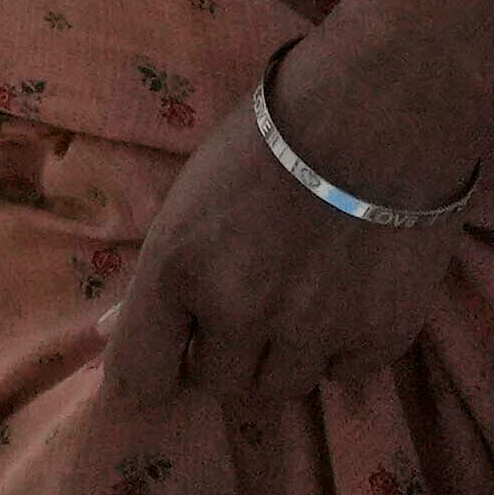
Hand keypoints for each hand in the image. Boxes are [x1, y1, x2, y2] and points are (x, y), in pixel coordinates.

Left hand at [100, 33, 493, 421]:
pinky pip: (347, 372)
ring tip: (307, 295)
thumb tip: (110, 329)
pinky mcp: (378, 335)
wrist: (383, 107)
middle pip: (219, 384)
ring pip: (283, 387)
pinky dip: (347, 344)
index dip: (154, 373)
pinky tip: (354, 292)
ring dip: (286, 354)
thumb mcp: (192, 193)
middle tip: (254, 304)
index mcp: (176, 269)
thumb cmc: (273, 135)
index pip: (139, 375)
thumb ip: (159, 272)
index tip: (173, 362)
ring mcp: (310, 330)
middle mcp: (237, 311)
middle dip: (229, 352)